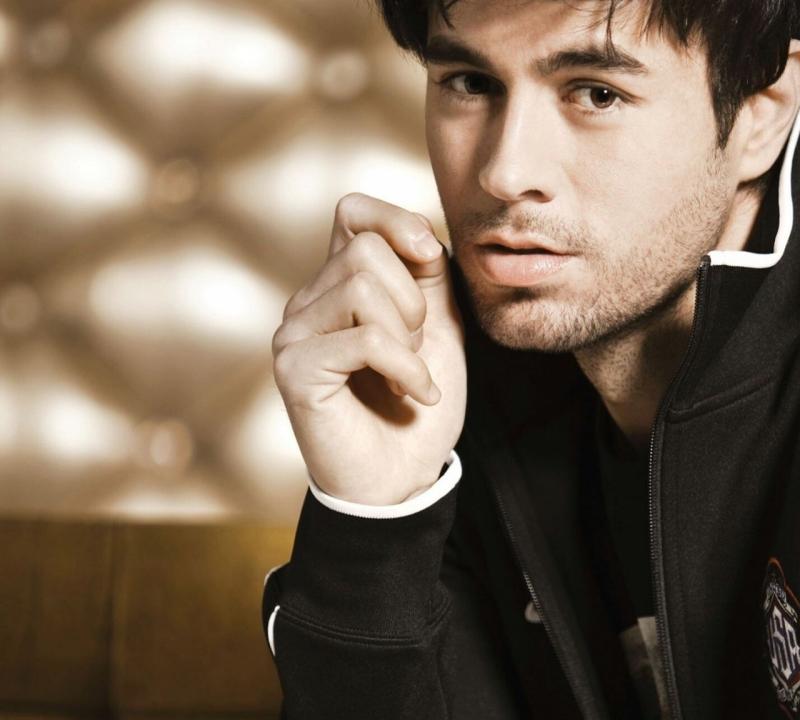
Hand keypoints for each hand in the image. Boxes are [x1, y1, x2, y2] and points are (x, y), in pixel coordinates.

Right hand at [271, 193, 466, 505]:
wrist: (403, 477)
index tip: (430, 259)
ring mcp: (293, 333)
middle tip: (416, 346)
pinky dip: (406, 367)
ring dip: (406, 334)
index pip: (353, 211)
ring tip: (407, 371)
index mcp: (338, 284)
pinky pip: (364, 338)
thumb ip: (429, 275)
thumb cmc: (416, 402)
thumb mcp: (439, 327)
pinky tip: (413, 394)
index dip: (396, 221)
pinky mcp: (293, 369)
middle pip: (364, 249)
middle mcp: (306, 302)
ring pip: (359, 286)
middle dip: (411, 298)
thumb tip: (420, 234)